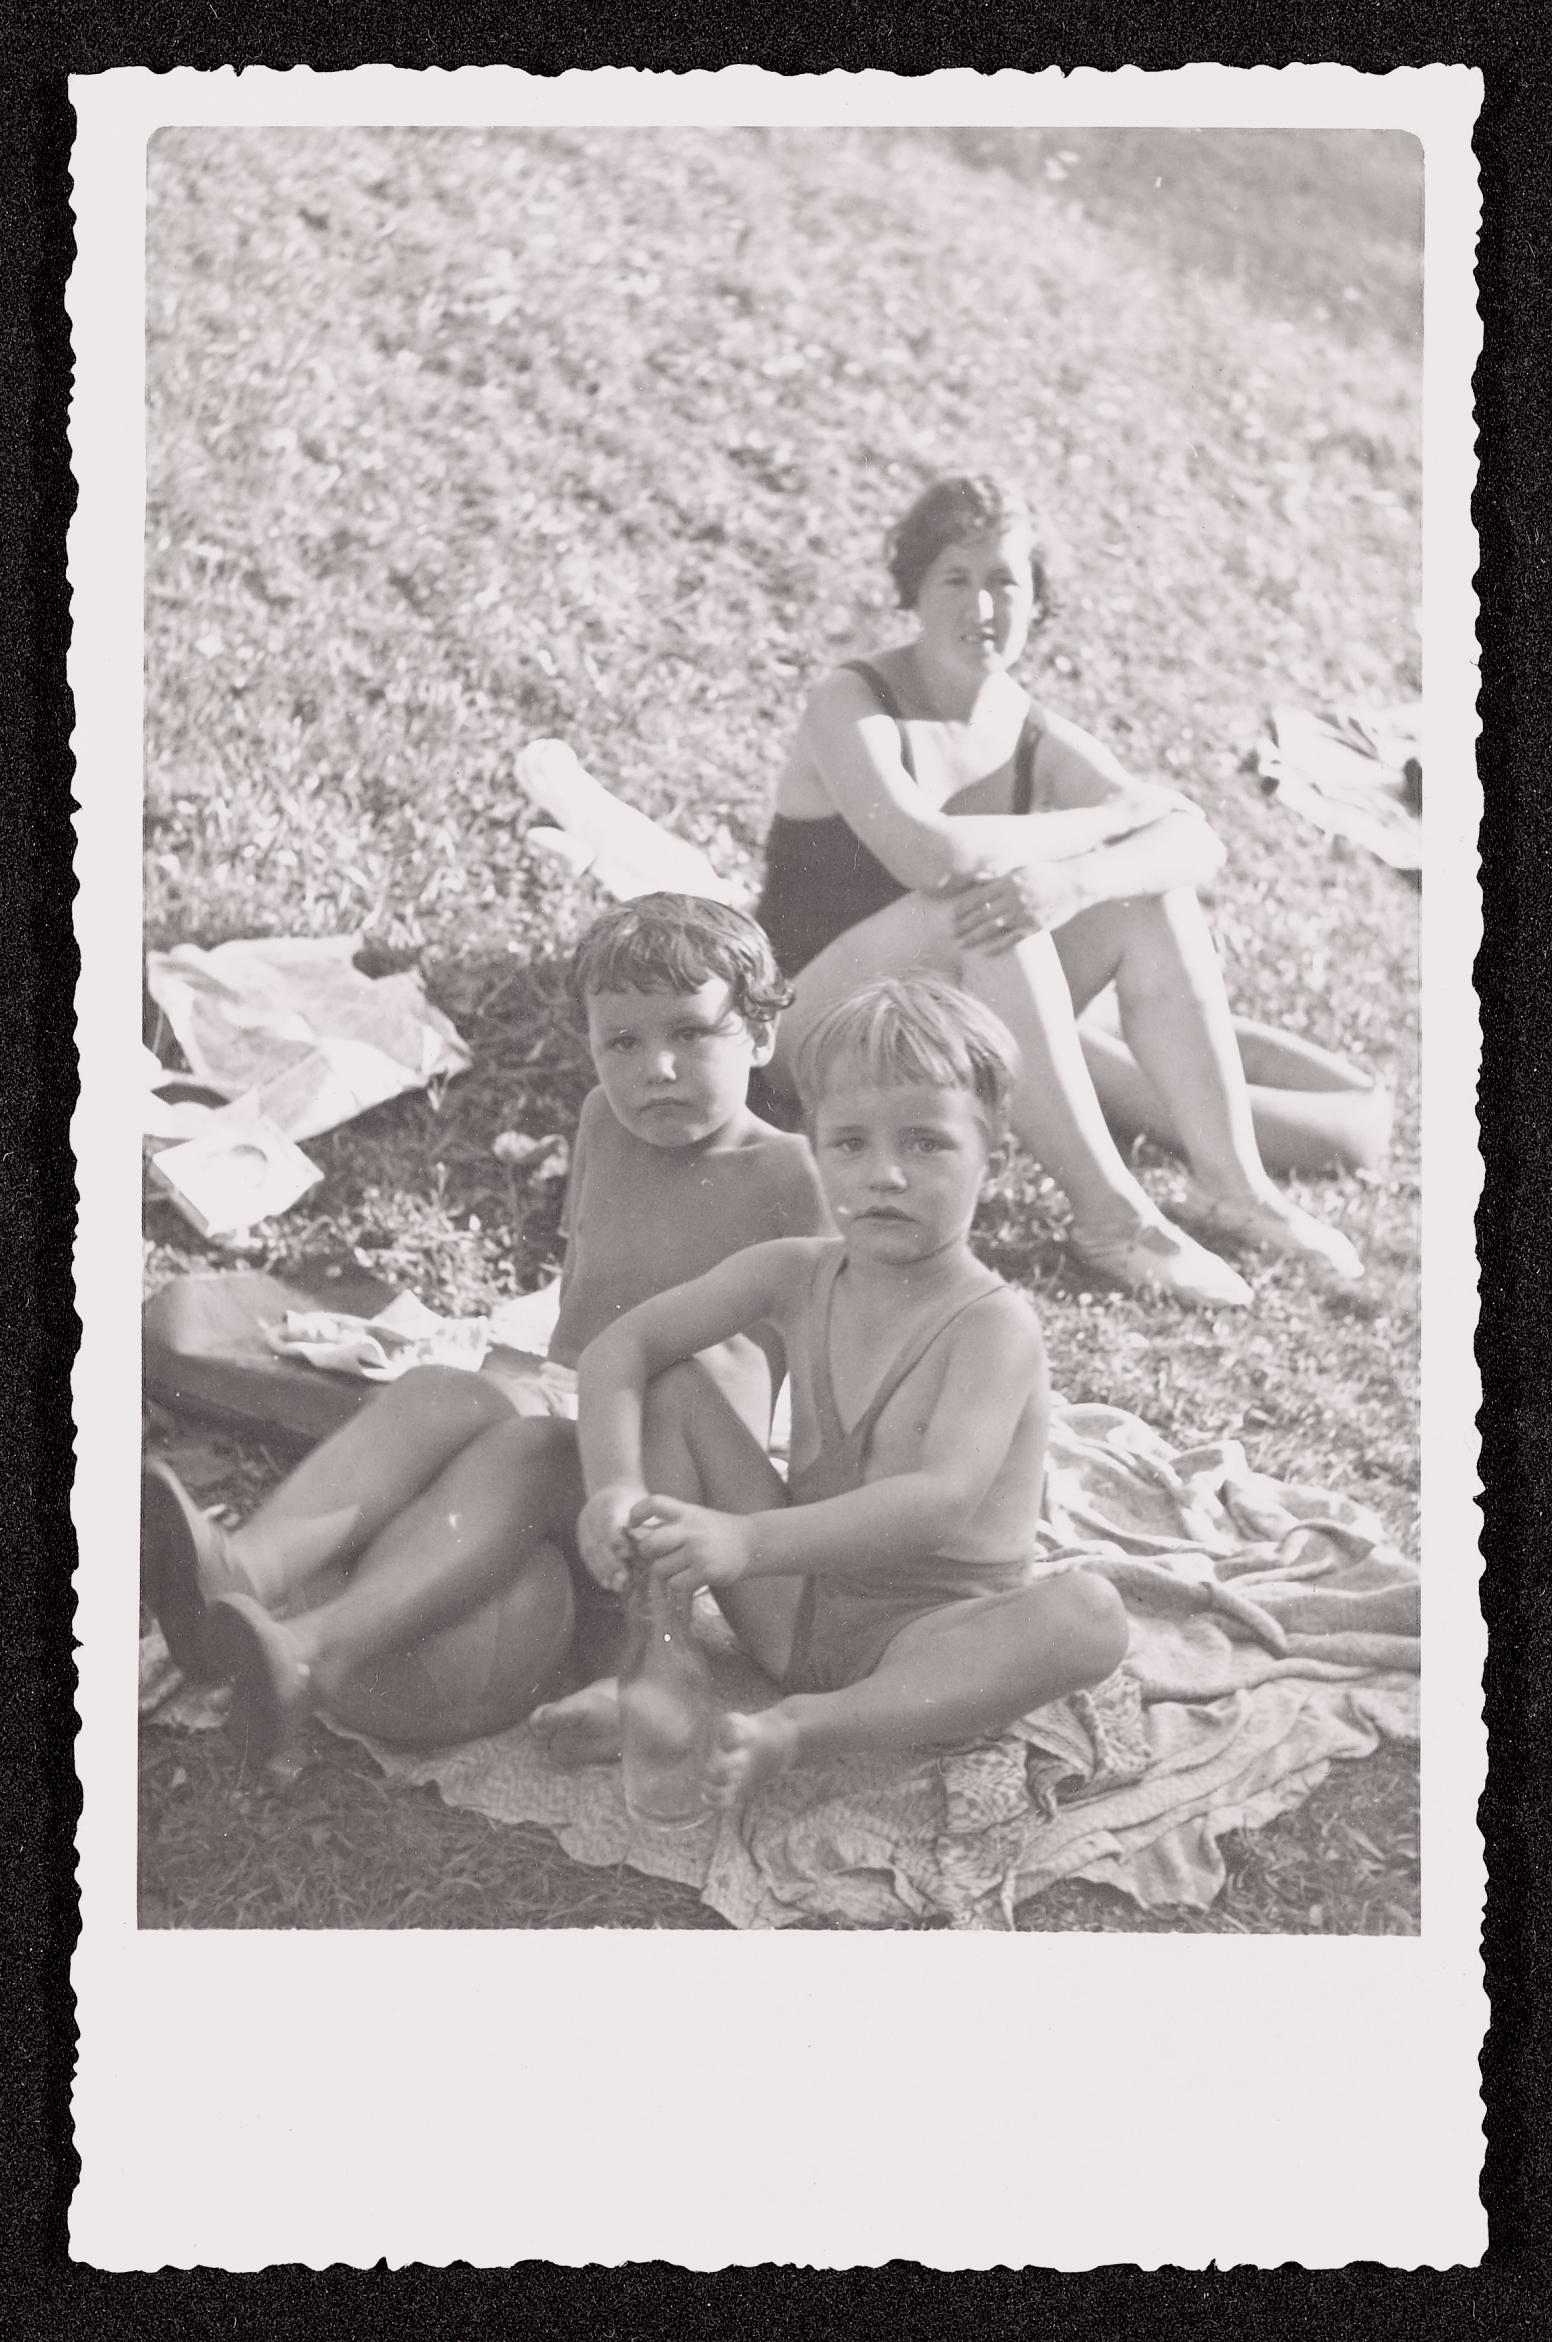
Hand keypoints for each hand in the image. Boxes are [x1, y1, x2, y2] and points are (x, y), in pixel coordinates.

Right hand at [576, 1482, 647, 1591]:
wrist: (612, 1486)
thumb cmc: (636, 1501)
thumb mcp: (644, 1504)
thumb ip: (648, 1523)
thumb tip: (657, 1545)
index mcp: (611, 1501)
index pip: (610, 1521)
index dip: (616, 1539)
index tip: (627, 1554)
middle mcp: (594, 1513)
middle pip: (600, 1540)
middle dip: (611, 1562)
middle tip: (624, 1579)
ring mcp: (585, 1524)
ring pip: (592, 1550)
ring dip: (604, 1571)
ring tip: (617, 1586)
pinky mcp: (582, 1536)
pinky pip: (587, 1555)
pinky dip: (597, 1571)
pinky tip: (607, 1583)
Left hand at [626, 1494, 754, 1596]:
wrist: (753, 1543)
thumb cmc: (718, 1532)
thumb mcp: (696, 1517)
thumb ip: (672, 1524)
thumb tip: (638, 1536)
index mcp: (687, 1512)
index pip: (655, 1503)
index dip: (637, 1512)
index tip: (631, 1523)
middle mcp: (691, 1529)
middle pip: (651, 1543)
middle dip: (648, 1553)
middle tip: (657, 1555)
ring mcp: (699, 1551)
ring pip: (660, 1569)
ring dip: (666, 1572)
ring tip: (682, 1568)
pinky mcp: (706, 1571)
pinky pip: (676, 1584)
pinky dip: (679, 1585)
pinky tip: (692, 1579)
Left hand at [948, 858, 1092, 951]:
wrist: (1074, 884)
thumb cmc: (1046, 873)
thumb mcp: (1021, 868)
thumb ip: (998, 873)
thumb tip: (977, 876)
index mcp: (1008, 882)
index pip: (979, 897)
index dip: (964, 907)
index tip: (951, 915)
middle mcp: (1013, 898)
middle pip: (982, 914)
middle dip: (965, 925)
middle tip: (951, 933)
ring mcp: (1023, 914)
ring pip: (993, 928)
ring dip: (975, 937)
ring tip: (962, 944)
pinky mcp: (1034, 927)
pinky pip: (1012, 939)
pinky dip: (997, 947)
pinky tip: (985, 952)